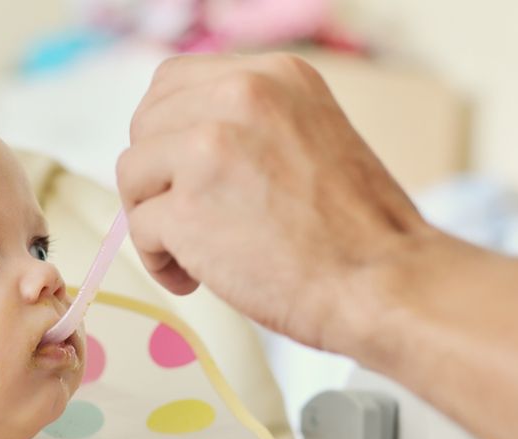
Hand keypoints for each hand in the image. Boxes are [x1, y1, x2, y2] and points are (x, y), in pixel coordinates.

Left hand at [117, 53, 433, 351]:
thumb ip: (248, 126)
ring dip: (152, 217)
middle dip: (155, 176)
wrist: (384, 283)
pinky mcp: (186, 208)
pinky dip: (159, 260)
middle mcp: (238, 98)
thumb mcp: (310, 136)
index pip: (173, 82)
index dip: (165, 132)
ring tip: (191, 252)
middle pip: (145, 126)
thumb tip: (179, 143)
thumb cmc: (357, 231)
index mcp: (272, 77)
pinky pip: (139, 229)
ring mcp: (207, 150)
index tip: (177, 169)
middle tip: (186, 216)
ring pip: (133, 174)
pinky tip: (194, 278)